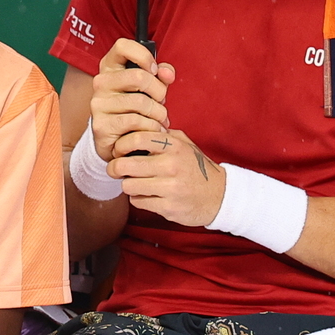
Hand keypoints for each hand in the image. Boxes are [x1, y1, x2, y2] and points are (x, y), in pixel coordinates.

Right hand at [88, 37, 174, 158]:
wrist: (116, 140)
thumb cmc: (133, 109)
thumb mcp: (148, 88)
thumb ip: (160, 76)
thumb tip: (167, 72)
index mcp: (111, 67)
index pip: (122, 46)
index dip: (144, 56)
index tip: (154, 70)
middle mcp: (101, 83)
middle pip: (139, 77)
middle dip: (159, 91)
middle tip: (161, 102)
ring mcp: (99, 104)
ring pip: (141, 102)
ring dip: (158, 113)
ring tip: (159, 119)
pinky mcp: (102, 126)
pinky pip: (136, 122)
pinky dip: (151, 127)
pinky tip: (153, 129)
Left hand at [111, 122, 225, 227]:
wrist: (220, 196)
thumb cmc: (197, 168)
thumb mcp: (185, 144)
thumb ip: (162, 134)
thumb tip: (136, 127)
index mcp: (174, 146)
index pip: (136, 138)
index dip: (120, 145)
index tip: (118, 151)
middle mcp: (172, 165)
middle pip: (124, 165)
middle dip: (115, 168)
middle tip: (117, 169)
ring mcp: (170, 188)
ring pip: (128, 186)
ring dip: (128, 185)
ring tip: (136, 183)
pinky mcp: (168, 208)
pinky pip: (138, 201)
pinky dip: (139, 199)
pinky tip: (148, 195)